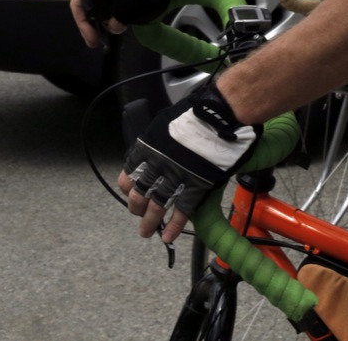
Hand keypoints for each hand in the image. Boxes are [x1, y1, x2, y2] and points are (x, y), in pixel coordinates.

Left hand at [120, 79, 257, 243]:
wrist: (220, 115)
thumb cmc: (197, 111)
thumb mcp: (167, 122)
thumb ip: (160, 137)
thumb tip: (160, 143)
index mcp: (148, 147)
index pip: (129, 173)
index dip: (127, 185)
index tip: (128, 191)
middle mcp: (158, 166)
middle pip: (140, 193)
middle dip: (136, 207)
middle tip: (137, 214)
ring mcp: (176, 178)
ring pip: (157, 206)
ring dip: (150, 222)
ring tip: (146, 232)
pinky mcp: (195, 187)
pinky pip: (182, 211)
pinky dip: (175, 226)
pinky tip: (169, 236)